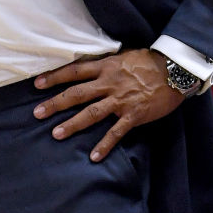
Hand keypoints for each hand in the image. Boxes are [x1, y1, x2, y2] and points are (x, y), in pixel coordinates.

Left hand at [32, 49, 184, 162]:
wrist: (175, 70)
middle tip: (37, 113)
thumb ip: (105, 63)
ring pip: (91, 113)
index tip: (37, 84)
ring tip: (56, 133)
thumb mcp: (122, 56)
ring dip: (73, 124)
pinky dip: (105, 144)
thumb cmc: (148, 61)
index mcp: (105, 67)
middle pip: (76, 93)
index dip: (54, 77)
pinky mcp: (134, 115)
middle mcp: (108, 83)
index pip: (74, 71)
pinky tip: (94, 156)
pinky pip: (116, 132)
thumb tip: (88, 66)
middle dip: (55, 103)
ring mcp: (120, 100)